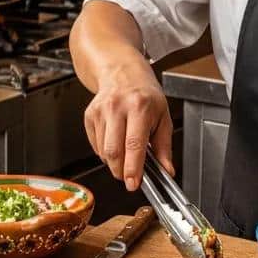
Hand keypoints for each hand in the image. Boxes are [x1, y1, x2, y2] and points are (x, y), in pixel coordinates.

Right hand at [83, 72, 173, 190]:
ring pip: (103, 151)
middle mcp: (117, 107)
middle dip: (121, 171)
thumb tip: (167, 170)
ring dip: (114, 163)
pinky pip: (95, 145)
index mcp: (139, 107)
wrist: (123, 74)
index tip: (133, 184)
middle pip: (114, 151)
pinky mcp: (89, 115)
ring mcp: (100, 111)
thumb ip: (165, 147)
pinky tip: (116, 142)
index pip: (134, 144)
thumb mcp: (163, 117)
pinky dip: (106, 153)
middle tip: (130, 177)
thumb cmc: (145, 96)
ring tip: (126, 156)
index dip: (133, 168)